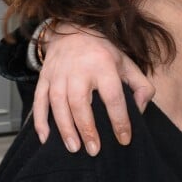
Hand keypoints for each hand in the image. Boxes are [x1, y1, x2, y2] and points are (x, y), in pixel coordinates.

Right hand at [33, 23, 154, 155]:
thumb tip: (141, 110)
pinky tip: (45, 138)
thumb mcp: (128, 64)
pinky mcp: (44, 78)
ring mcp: (59, 74)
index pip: (113, 97)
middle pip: (81, 104)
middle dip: (87, 129)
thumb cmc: (104, 53)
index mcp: (104, 66)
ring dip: (65, 129)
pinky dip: (40, 121)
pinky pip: (39, 101)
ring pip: (59, 105)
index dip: (119, 120)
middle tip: (94, 150)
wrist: (73, 31)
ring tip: (74, 148)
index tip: (124, 139)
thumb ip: (141, 86)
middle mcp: (79, 70)